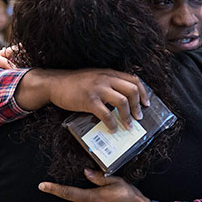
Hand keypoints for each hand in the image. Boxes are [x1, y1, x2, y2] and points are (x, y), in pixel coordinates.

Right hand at [18, 69, 149, 129]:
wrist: (54, 83)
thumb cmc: (74, 83)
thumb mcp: (95, 77)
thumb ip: (108, 83)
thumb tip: (123, 99)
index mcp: (109, 73)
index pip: (134, 80)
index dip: (143, 92)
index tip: (146, 103)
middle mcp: (106, 78)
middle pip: (132, 90)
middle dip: (138, 105)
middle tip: (139, 117)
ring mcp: (98, 89)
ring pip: (122, 101)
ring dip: (128, 116)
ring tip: (129, 125)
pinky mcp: (89, 100)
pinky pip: (106, 114)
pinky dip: (112, 123)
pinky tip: (113, 128)